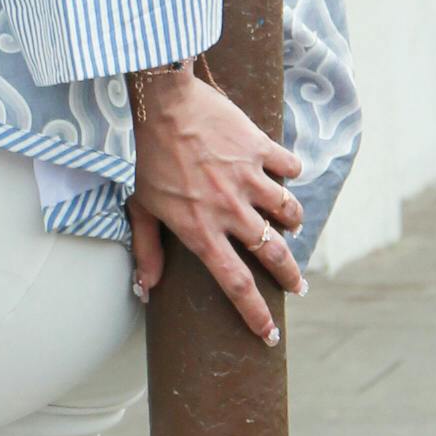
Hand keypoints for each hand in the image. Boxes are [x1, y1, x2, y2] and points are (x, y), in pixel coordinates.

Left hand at [126, 63, 304, 344]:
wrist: (156, 101)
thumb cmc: (140, 155)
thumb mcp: (137, 206)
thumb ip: (147, 249)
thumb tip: (145, 289)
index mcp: (200, 230)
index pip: (235, 284)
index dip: (254, 313)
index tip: (269, 334)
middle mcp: (230, 210)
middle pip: (273, 254)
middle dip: (290, 276)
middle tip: (297, 288)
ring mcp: (248, 179)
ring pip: (289, 212)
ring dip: (293, 223)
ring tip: (291, 227)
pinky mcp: (259, 148)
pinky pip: (288, 167)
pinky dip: (290, 173)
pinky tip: (284, 173)